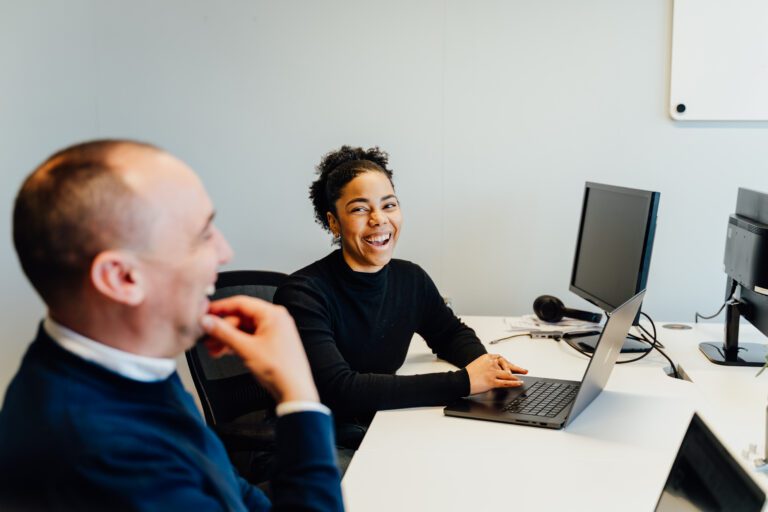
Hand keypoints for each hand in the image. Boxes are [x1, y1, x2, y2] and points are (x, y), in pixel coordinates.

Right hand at [200, 295, 318, 403]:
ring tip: (212, 348)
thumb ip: (224, 333)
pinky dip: (236, 344)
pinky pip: (250, 338)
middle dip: (222, 329)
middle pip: (241, 317)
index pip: (241, 303)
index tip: (205, 312)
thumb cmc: (281, 370)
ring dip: (227, 338)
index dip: (220, 307)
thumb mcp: (246, 349)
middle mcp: (275, 320)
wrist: (294, 391)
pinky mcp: (271, 344)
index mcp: (273, 314)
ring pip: (243, 329)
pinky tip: (224, 351)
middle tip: (207, 336)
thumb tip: (208, 321)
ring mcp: (274, 332)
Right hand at [466, 354, 527, 394]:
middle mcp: (491, 363)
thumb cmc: (469, 374)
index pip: (502, 358)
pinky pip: (505, 382)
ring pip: (508, 374)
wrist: (461, 381)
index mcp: (487, 357)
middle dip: (517, 368)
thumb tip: (498, 369)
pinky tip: (518, 383)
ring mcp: (492, 372)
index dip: (509, 363)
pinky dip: (514, 383)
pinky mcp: (491, 381)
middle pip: (507, 365)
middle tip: (524, 370)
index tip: (514, 366)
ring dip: (516, 376)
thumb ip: (488, 364)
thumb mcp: (479, 363)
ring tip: (521, 378)